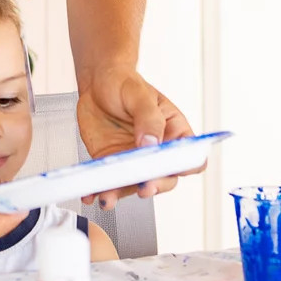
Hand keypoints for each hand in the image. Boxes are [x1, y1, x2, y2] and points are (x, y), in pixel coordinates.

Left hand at [76, 69, 195, 208]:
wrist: (97, 82)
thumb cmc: (125, 83)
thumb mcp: (140, 95)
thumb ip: (148, 119)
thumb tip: (151, 145)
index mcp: (174, 132)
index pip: (190, 157)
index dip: (186, 167)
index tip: (172, 169)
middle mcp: (157, 151)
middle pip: (165, 178)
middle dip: (154, 186)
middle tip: (143, 187)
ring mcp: (135, 160)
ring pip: (134, 185)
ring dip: (122, 195)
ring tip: (108, 197)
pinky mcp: (113, 163)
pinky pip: (110, 183)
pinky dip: (100, 191)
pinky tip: (90, 195)